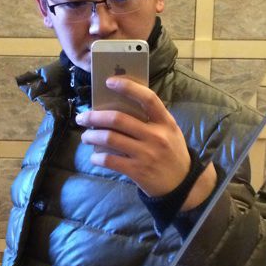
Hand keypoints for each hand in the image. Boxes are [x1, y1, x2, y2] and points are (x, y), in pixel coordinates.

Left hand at [76, 76, 216, 207]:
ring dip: (92, 136)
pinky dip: (97, 158)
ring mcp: (146, 154)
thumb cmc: (172, 154)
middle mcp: (156, 136)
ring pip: (110, 138)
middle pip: (118, 119)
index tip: (109, 81)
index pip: (148, 98)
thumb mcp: (170, 132)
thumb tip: (118, 107)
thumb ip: (151, 120)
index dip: (128, 87)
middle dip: (95, 117)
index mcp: (165, 122)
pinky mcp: (138, 171)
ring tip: (86, 137)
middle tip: (83, 118)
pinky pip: (110, 160)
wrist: (182, 184)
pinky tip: (94, 157)